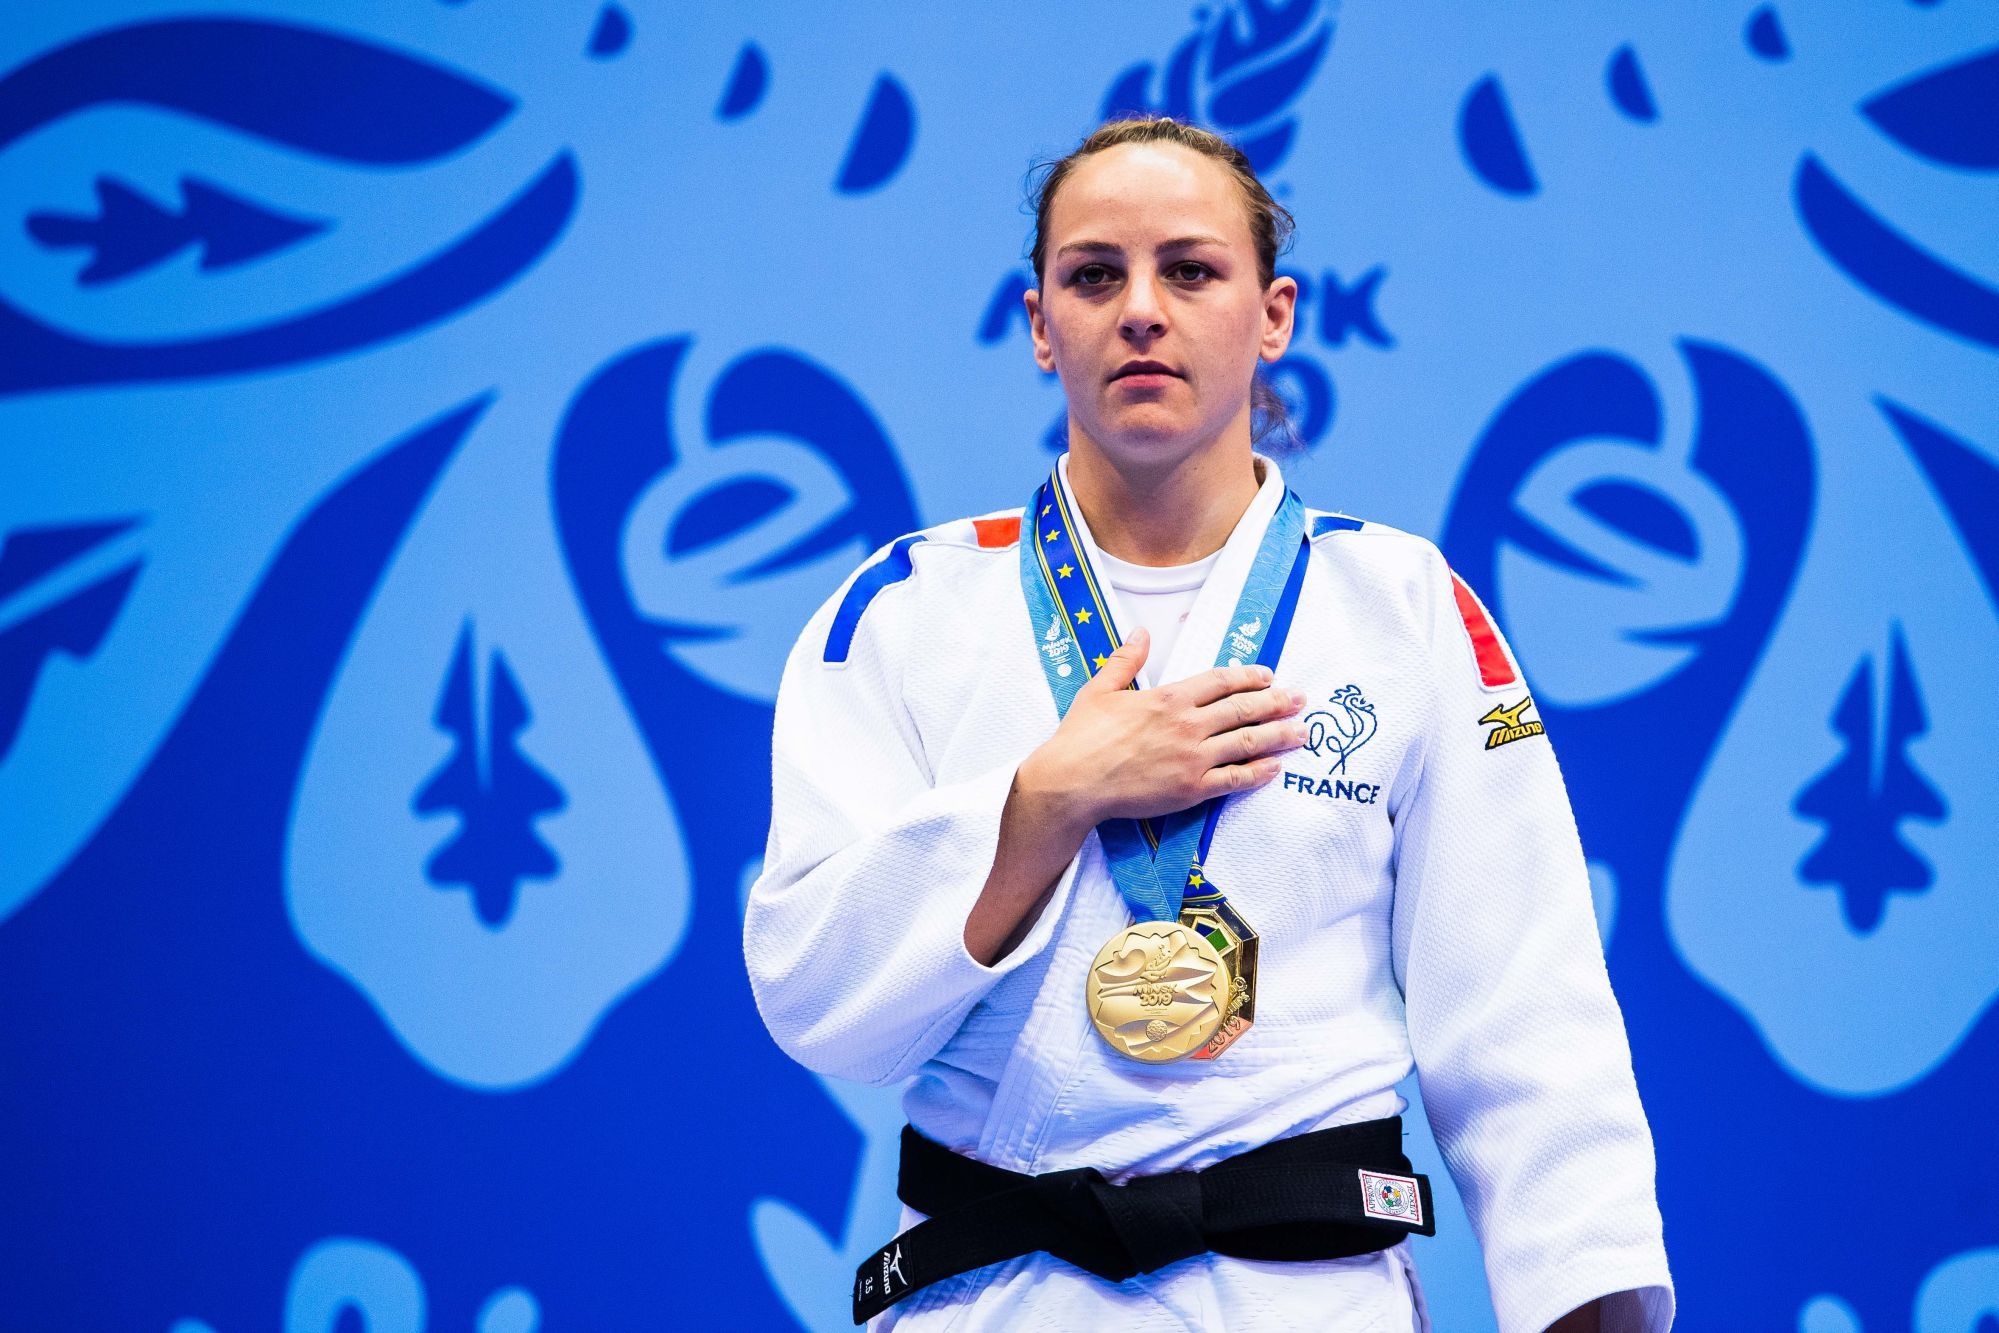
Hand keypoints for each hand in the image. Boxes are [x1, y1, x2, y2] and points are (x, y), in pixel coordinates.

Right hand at [1016, 627, 1306, 836]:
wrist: (1073, 782)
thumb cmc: (1082, 736)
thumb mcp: (1100, 689)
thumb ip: (1126, 659)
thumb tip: (1141, 632)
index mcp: (1169, 698)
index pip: (1220, 681)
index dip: (1248, 677)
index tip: (1268, 675)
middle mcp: (1187, 725)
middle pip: (1243, 709)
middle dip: (1276, 703)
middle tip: (1300, 699)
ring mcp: (1193, 759)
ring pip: (1247, 743)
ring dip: (1278, 736)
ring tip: (1302, 732)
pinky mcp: (1191, 790)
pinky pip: (1235, 779)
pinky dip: (1258, 773)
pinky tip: (1275, 768)